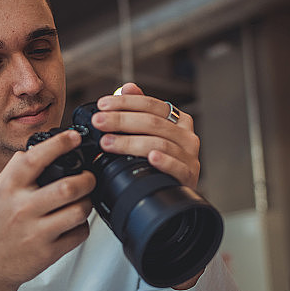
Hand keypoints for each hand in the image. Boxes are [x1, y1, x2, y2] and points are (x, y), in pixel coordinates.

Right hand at [0, 130, 95, 290]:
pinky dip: (82, 227)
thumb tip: (42, 146)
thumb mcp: (0, 190)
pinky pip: (79, 234)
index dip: (59, 144)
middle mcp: (22, 208)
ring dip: (87, 204)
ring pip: (79, 211)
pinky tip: (73, 224)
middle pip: (68, 188)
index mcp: (10, 187)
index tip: (74, 137)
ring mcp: (35, 232)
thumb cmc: (0, 222)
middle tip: (89, 178)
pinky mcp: (48, 252)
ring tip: (82, 201)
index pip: (35, 159)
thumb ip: (18, 167)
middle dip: (87, 180)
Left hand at [92, 83, 204, 289]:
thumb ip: (138, 111)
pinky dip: (163, 161)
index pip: (152, 104)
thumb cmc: (156, 166)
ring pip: (159, 142)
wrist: (171, 204)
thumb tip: (127, 86)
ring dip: (130, 141)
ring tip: (108, 142)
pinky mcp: (189, 177)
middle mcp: (187, 136)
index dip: (126, 102)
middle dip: (121, 120)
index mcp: (177, 121)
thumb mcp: (146, 136)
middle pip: (152, 122)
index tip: (102, 104)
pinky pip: (177, 166)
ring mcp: (190, 157)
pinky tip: (150, 158)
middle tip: (99, 121)